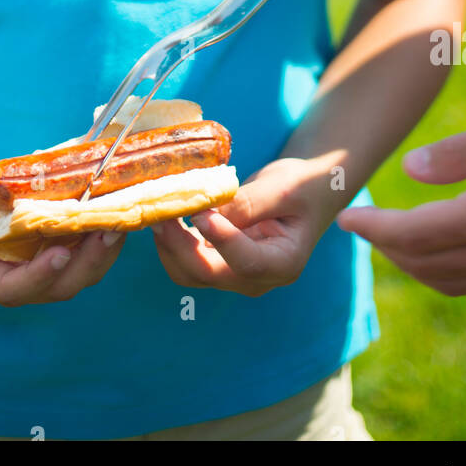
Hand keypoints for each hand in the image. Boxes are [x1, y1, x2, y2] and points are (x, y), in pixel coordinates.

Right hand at [0, 189, 126, 305]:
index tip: (59, 254)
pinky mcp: (58, 265)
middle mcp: (21, 285)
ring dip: (104, 250)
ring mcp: (43, 279)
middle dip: (90, 259)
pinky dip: (102, 242)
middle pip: (61, 286)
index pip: (16, 288)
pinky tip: (118, 216)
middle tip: (110, 230)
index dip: (40, 275)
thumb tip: (28, 167)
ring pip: (80, 275)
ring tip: (123, 220)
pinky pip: (84, 260)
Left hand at [151, 157, 327, 295]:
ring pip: (190, 272)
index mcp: (283, 264)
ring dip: (169, 244)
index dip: (221, 240)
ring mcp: (234, 273)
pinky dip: (171, 240)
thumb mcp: (283, 188)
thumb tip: (206, 211)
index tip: (200, 213)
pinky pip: (187, 260)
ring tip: (157, 208)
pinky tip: (164, 213)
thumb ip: (248, 203)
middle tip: (160, 210)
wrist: (307, 190)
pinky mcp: (218, 261)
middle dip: (179, 244)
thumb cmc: (303, 186)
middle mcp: (257, 278)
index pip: (247, 262)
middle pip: (209, 274)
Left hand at [336, 102, 465, 296]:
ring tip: (395, 239)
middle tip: (365, 225)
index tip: (348, 217)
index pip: (416, 234)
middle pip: (428, 265)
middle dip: (388, 247)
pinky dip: (452, 274)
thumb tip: (411, 169)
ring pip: (456, 283)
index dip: (375, 228)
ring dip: (416, 265)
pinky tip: (448, 252)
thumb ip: (463, 151)